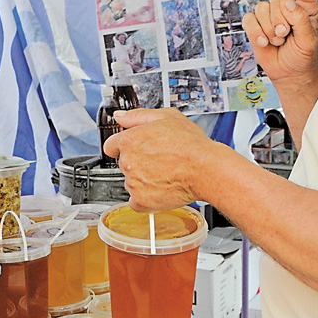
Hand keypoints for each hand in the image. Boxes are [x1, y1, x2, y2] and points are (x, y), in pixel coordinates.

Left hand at [103, 108, 227, 211]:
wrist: (206, 169)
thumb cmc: (191, 144)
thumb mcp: (166, 116)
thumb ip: (137, 116)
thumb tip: (119, 116)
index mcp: (129, 140)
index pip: (111, 145)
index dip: (124, 146)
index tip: (136, 150)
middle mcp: (127, 162)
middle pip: (124, 164)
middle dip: (137, 162)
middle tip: (159, 160)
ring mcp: (133, 183)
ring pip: (131, 183)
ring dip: (143, 181)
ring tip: (165, 174)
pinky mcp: (141, 201)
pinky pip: (136, 202)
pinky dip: (147, 199)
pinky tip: (161, 190)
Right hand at [242, 0, 317, 82]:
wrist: (289, 73)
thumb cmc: (303, 56)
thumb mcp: (309, 39)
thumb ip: (301, 19)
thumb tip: (288, 3)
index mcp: (304, 8)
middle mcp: (285, 8)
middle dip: (280, 19)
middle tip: (286, 34)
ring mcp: (269, 16)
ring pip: (261, 8)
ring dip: (269, 29)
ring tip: (277, 40)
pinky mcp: (255, 25)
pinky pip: (249, 19)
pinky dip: (256, 32)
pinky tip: (265, 41)